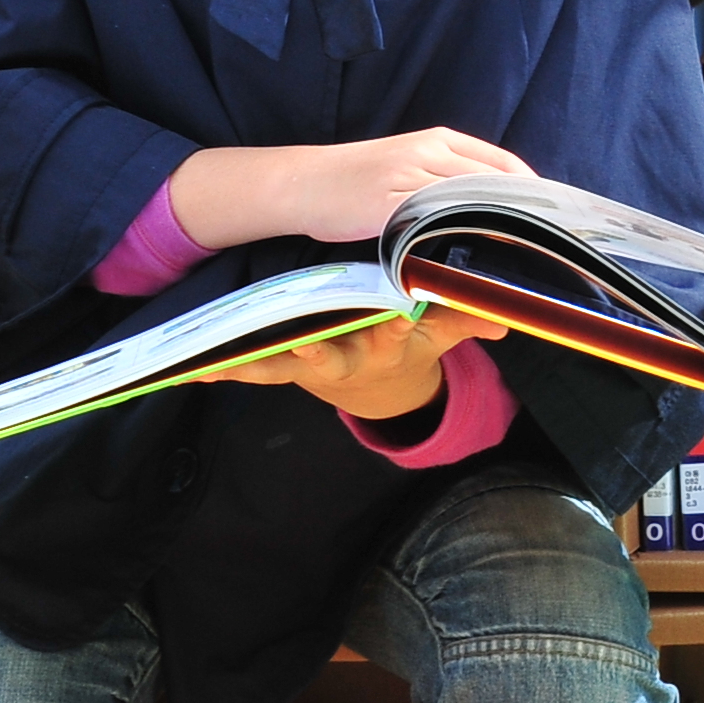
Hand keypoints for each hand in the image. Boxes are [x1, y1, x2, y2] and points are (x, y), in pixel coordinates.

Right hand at [168, 129, 529, 246]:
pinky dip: (459, 237)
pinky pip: (434, 222)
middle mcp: (429, 153)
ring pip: (470, 201)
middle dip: (526, 213)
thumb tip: (499, 203)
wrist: (303, 182)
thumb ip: (451, 177)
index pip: (505, 163)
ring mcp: (409, 177)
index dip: (534, 192)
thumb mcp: (411, 164)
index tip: (556, 219)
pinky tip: (477, 258)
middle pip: (495, 182)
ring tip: (526, 255)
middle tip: (552, 244)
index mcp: (440, 140)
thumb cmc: (360, 179)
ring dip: (500, 227)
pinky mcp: (388, 204)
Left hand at [198, 308, 502, 423]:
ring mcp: (313, 367)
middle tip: (307, 347)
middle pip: (336, 359)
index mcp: (389, 346)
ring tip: (227, 363)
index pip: (397, 335)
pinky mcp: (285, 368)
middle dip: (321, 355)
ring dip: (258, 366)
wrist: (380, 388)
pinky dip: (227, 369)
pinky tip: (197, 367)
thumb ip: (465, 321)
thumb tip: (506, 317)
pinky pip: (254, 370)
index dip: (399, 327)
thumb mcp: (439, 337)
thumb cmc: (409, 345)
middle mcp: (349, 360)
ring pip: (284, 368)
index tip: (399, 314)